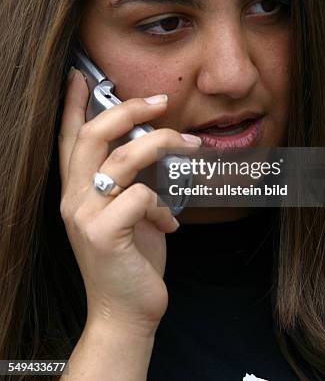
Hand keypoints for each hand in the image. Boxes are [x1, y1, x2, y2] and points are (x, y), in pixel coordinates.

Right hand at [58, 68, 200, 334]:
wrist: (125, 312)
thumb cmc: (131, 257)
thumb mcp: (127, 211)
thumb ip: (131, 178)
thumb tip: (154, 143)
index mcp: (77, 189)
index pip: (69, 138)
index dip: (74, 105)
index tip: (79, 75)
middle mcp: (73, 198)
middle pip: (94, 135)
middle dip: (129, 109)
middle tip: (161, 100)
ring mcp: (84, 216)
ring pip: (124, 158)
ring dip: (164, 145)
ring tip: (193, 146)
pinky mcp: (103, 235)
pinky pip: (142, 196)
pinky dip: (163, 204)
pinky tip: (170, 222)